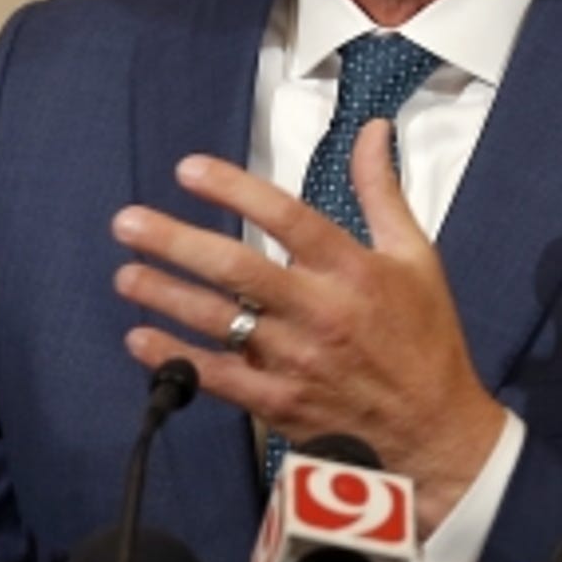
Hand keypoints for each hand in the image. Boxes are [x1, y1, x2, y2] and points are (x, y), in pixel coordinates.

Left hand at [111, 120, 505, 533]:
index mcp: (352, 270)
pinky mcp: (280, 403)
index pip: (286, 217)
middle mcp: (320, 312)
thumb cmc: (425, 337)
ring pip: (217, 322)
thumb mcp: (415, 255)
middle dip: (176, 242)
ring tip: (125, 274)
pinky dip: (174, 359)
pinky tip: (140, 339)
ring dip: (165, 296)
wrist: (436, 430)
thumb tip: (372, 130)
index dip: (234, 190)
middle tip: (128, 223)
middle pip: (237, 269)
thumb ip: (381, 191)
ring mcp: (296, 361)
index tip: (188, 170)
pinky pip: (217, 378)